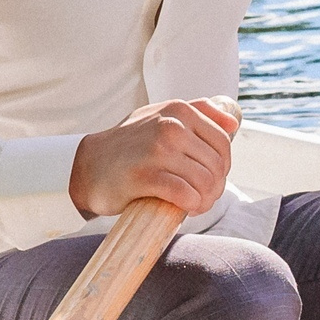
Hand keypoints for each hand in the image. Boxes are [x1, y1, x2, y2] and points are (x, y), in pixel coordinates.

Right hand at [68, 97, 240, 218]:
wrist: (86, 165)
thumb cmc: (129, 145)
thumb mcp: (159, 115)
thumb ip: (197, 112)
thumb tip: (233, 124)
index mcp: (178, 110)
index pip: (223, 142)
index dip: (223, 166)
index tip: (210, 178)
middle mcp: (170, 125)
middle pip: (217, 165)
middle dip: (215, 187)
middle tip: (201, 198)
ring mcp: (157, 150)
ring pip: (205, 181)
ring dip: (205, 200)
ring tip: (194, 205)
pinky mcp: (144, 176)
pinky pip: (186, 195)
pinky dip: (192, 206)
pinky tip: (185, 209)